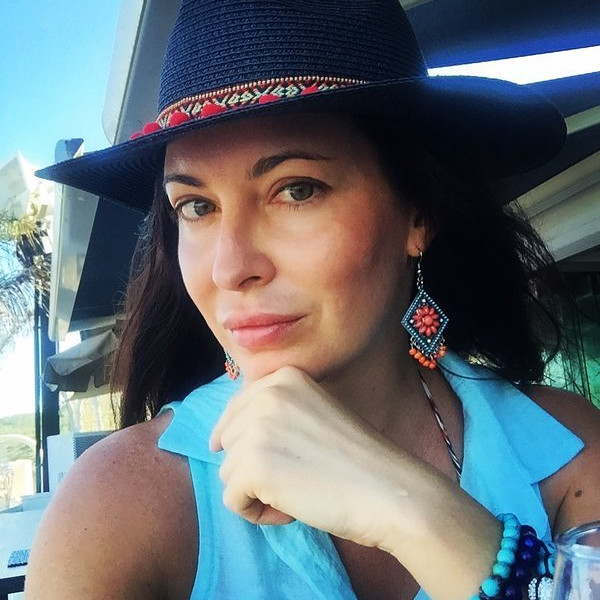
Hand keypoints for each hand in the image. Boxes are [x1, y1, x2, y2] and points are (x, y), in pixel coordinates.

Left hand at [209, 366, 503, 599]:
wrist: (388, 490)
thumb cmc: (358, 460)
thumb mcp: (315, 415)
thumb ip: (277, 413)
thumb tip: (223, 437)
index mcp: (283, 379)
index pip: (236, 410)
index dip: (241, 440)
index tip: (263, 459)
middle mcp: (266, 394)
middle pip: (230, 442)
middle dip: (254, 467)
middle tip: (297, 478)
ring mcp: (256, 428)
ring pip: (228, 472)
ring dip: (257, 491)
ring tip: (298, 493)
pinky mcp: (252, 466)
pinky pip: (232, 500)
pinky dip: (258, 514)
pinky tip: (291, 510)